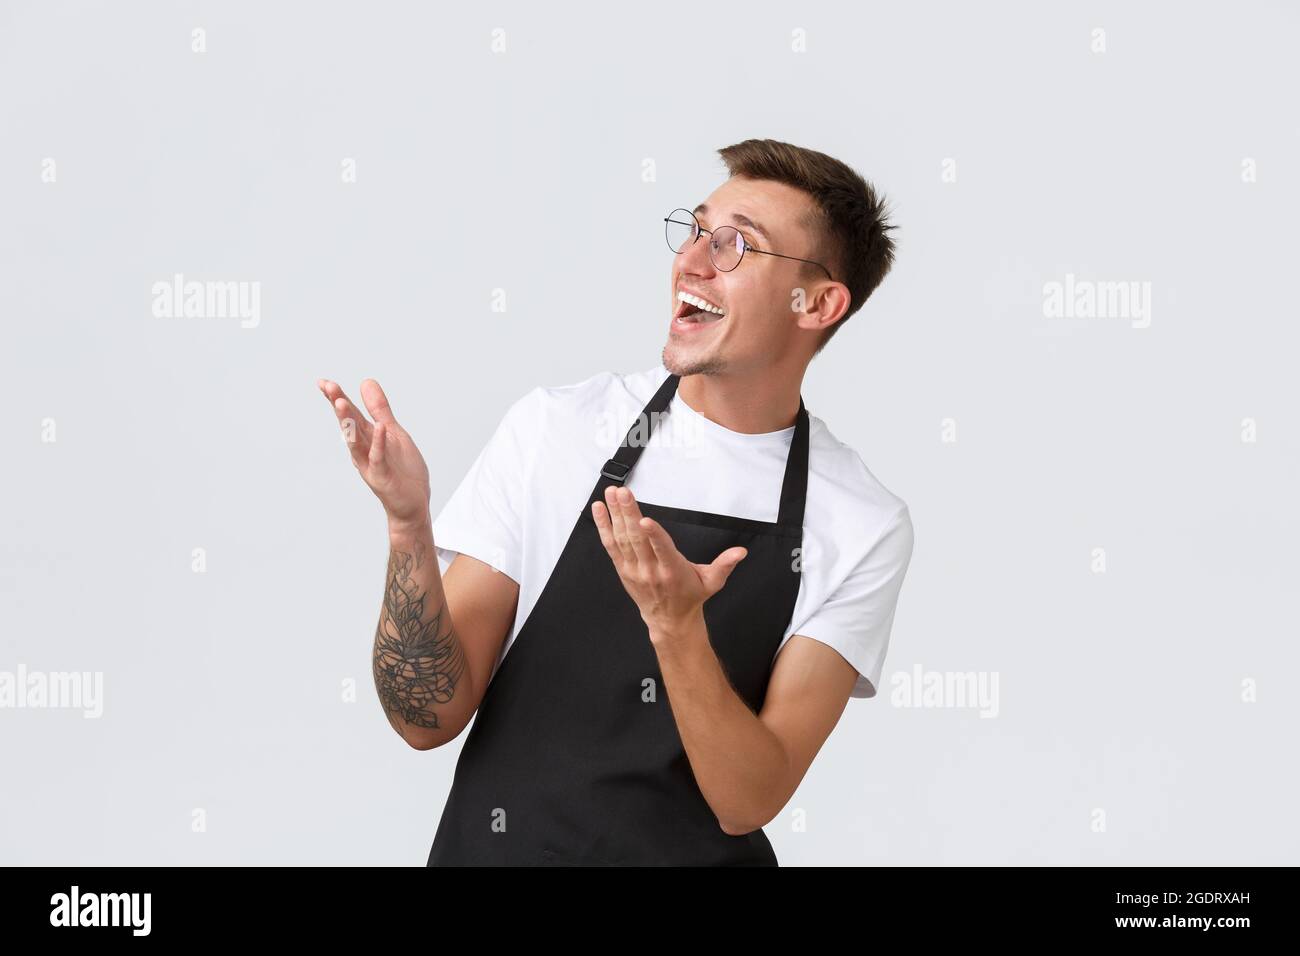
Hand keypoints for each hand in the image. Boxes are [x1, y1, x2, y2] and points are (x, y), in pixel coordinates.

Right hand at [317, 378, 430, 532]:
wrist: (412, 504)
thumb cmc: (402, 469)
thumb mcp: (393, 432)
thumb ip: (379, 409)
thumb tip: (366, 382)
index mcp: (367, 437)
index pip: (350, 415)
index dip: (337, 398)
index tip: (324, 382)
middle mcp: (364, 450)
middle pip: (349, 424)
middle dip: (339, 405)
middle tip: (327, 386)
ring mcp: (371, 464)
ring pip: (357, 441)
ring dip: (348, 423)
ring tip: (341, 402)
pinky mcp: (382, 477)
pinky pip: (379, 458)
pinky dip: (379, 443)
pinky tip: (380, 427)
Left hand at [592, 485, 746, 634]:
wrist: (669, 620)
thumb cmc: (690, 596)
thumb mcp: (712, 582)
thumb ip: (725, 564)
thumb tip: (741, 552)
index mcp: (673, 571)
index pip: (662, 550)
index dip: (653, 535)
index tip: (645, 520)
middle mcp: (650, 570)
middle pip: (637, 539)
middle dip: (629, 514)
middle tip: (623, 493)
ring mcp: (634, 569)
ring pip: (622, 539)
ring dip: (615, 515)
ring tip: (611, 494)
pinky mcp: (623, 568)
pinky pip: (611, 545)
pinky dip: (604, 526)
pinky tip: (599, 509)